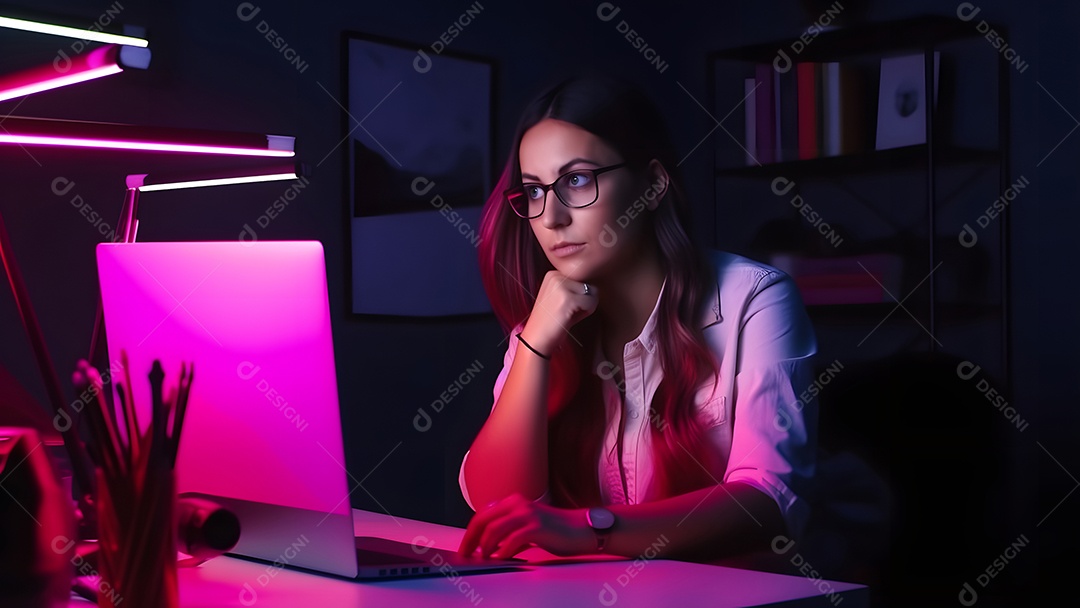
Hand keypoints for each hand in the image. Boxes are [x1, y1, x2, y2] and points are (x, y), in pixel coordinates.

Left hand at [457, 494, 593, 558]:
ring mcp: (527, 514)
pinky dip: (504, 551)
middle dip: (471, 539)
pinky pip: (512, 540)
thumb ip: (509, 532)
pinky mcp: (537, 527)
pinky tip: (503, 558)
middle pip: (483, 520)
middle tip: (467, 554)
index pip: (483, 515)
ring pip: (494, 529)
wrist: (581, 529)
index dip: (471, 532)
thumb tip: (489, 548)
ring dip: (485, 546)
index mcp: (514, 502)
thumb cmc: (555, 530)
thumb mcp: (527, 526)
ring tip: (484, 558)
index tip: (465, 547)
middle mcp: (518, 504)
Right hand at [520, 270, 597, 355]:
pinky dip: (586, 313)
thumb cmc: (550, 322)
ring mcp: (561, 286)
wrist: (536, 339)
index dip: (579, 297)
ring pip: (592, 292)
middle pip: (588, 284)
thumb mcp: (560, 298)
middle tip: (567, 312)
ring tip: (569, 314)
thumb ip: (574, 288)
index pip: (582, 279)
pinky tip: (570, 318)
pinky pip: (591, 302)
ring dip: (586, 306)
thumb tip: (595, 287)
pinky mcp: (567, 298)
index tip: (564, 306)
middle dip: (583, 300)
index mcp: (553, 274)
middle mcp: (556, 276)